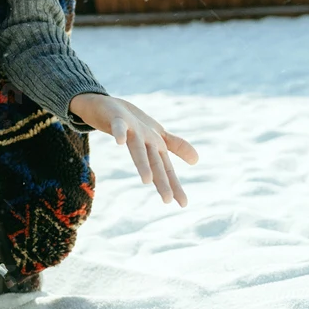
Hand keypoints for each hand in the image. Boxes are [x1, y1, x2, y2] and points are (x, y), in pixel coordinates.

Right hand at [69, 93, 198, 206]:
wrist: (110, 105)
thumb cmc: (135, 123)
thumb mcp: (156, 138)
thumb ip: (175, 148)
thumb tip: (198, 161)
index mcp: (155, 146)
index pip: (166, 169)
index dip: (174, 186)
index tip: (183, 204)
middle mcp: (147, 139)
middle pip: (155, 162)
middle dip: (162, 180)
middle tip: (168, 199)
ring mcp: (133, 129)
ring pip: (138, 148)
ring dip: (143, 163)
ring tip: (147, 180)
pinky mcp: (117, 118)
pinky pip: (119, 126)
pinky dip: (120, 132)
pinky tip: (120, 141)